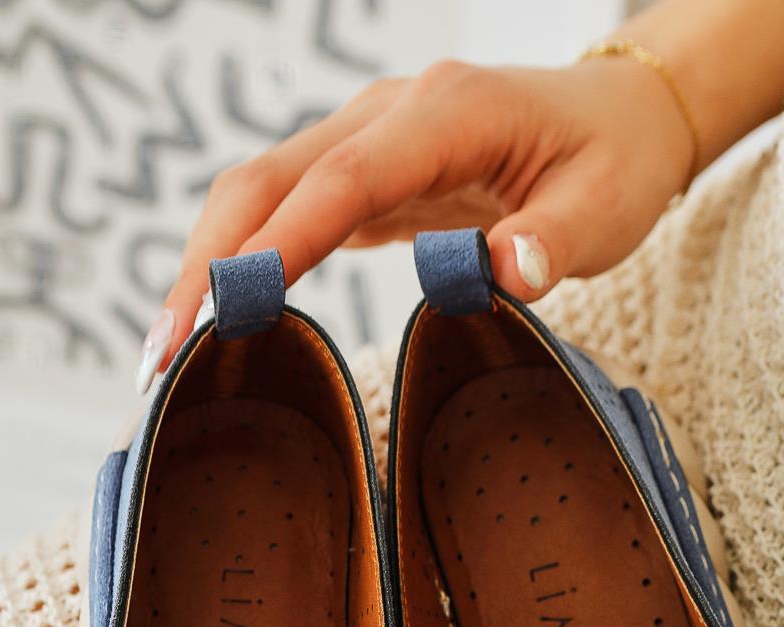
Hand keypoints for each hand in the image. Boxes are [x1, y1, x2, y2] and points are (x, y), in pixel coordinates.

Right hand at [141, 54, 692, 385]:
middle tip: (162, 356)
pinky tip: (214, 325)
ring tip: (166, 355)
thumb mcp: (606, 208)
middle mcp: (390, 115)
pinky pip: (287, 213)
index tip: (228, 306)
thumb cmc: (615, 161)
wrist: (622, 116)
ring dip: (209, 267)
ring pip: (262, 194)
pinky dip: (244, 265)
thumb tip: (505, 274)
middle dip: (209, 264)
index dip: (281, 241)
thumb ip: (554, 242)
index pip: (344, 180)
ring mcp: (369, 140)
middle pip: (270, 180)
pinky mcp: (364, 175)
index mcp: (447, 114)